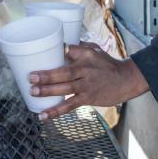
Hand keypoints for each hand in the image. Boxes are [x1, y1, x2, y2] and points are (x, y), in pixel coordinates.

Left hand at [29, 42, 149, 120]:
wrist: (126, 80)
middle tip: (31, 77)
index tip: (39, 50)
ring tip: (33, 92)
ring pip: (65, 89)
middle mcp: (86, 70)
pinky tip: (43, 115)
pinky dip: (56, 111)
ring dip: (48, 91)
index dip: (56, 50)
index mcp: (86, 55)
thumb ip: (78, 47)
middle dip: (47, 75)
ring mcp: (86, 86)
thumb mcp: (95, 50)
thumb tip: (59, 43)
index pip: (69, 50)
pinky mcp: (87, 98)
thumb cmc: (107, 64)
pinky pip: (69, 106)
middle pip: (64, 72)